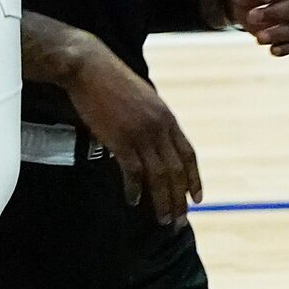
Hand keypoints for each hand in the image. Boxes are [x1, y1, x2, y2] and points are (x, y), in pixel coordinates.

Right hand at [59, 41, 200, 224]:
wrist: (90, 68)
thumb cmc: (112, 81)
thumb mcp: (144, 97)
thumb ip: (154, 121)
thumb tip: (155, 144)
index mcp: (167, 117)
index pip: (188, 154)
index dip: (194, 179)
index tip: (197, 198)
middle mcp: (158, 128)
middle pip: (175, 170)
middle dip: (179, 198)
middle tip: (178, 220)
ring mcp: (140, 134)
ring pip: (158, 176)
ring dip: (161, 201)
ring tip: (162, 220)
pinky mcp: (120, 139)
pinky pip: (133, 171)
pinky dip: (135, 189)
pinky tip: (134, 201)